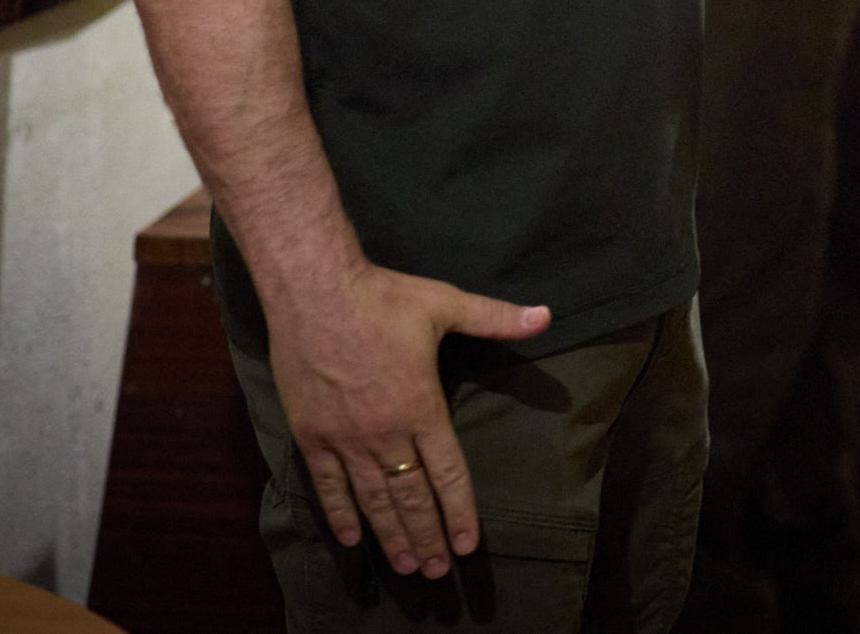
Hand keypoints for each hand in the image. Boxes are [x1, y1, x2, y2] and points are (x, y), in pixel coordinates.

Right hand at [268, 261, 550, 577]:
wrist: (314, 290)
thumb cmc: (383, 296)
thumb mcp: (445, 304)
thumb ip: (495, 318)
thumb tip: (547, 314)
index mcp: (422, 406)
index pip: (447, 472)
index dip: (459, 510)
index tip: (467, 544)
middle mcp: (385, 431)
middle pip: (411, 495)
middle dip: (428, 535)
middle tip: (439, 570)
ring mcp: (345, 437)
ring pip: (372, 498)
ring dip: (391, 534)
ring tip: (407, 564)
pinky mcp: (311, 434)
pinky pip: (328, 484)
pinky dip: (341, 513)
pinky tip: (354, 538)